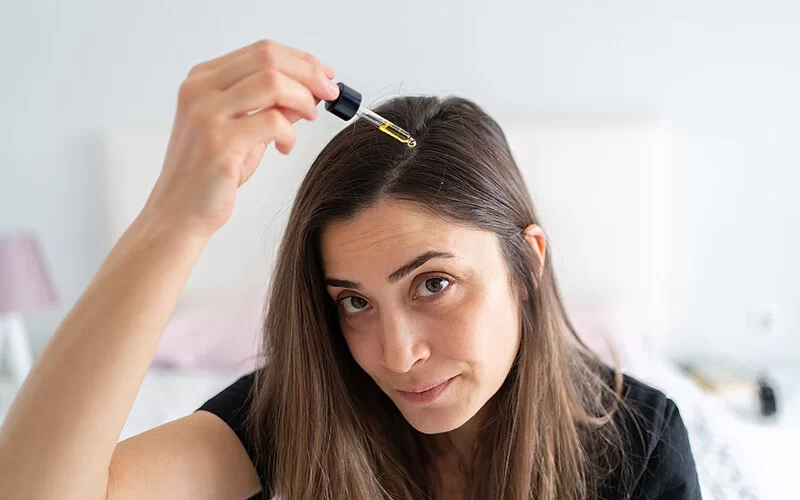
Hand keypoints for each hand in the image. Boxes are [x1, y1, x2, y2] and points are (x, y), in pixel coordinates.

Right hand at [140, 39, 339, 238]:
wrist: (179, 212)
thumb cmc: (211, 174)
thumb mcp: (246, 132)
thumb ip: (273, 107)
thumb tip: (312, 89)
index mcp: (203, 80)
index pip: (261, 51)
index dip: (301, 60)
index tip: (326, 75)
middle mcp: (200, 90)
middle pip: (268, 58)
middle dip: (309, 73)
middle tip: (330, 93)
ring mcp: (206, 113)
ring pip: (272, 82)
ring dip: (303, 98)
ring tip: (310, 116)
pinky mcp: (218, 141)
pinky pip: (272, 122)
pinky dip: (290, 133)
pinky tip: (285, 147)